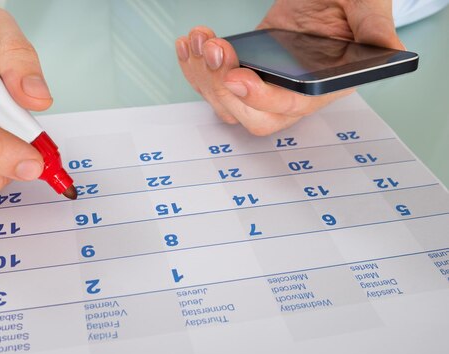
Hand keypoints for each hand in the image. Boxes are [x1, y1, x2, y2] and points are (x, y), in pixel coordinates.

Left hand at [175, 0, 403, 135]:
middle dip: (223, 86)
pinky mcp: (244, 69)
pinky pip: (213, 83)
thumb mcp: (366, 4)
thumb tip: (392, 50)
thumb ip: (374, 26)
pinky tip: (190, 43)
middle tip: (214, 50)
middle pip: (249, 115)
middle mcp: (291, 93)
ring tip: (200, 40)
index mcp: (322, 85)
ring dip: (203, 75)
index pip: (291, 106)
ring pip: (226, 103)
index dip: (262, 98)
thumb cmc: (348, 1)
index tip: (239, 77)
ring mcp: (264, 83)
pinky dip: (193, 67)